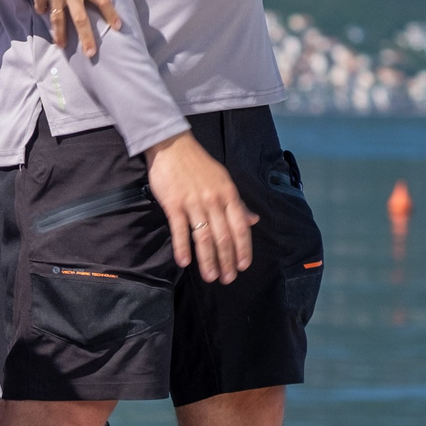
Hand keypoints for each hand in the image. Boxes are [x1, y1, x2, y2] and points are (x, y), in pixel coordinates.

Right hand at [13, 0, 122, 58]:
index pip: (102, 1)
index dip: (111, 15)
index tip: (118, 27)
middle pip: (80, 19)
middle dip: (86, 38)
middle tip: (91, 54)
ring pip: (59, 19)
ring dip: (61, 34)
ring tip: (62, 46)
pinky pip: (42, 7)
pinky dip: (43, 11)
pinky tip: (44, 14)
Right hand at [145, 132, 257, 282]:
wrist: (172, 146)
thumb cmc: (198, 164)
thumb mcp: (224, 181)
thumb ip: (238, 203)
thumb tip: (253, 221)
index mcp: (229, 195)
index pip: (240, 228)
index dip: (243, 249)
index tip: (243, 266)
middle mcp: (214, 201)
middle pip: (223, 237)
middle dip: (227, 261)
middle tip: (227, 279)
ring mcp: (193, 203)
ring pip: (204, 237)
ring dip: (208, 260)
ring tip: (210, 276)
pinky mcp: (174, 204)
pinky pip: (180, 229)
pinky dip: (182, 247)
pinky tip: (184, 261)